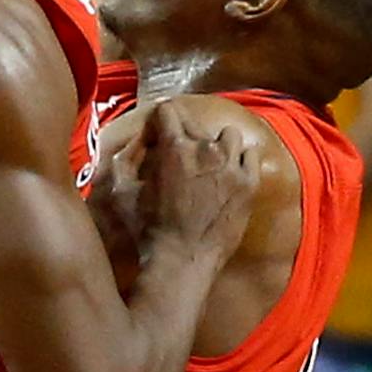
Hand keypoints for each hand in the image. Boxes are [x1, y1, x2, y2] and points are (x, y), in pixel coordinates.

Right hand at [136, 98, 258, 259]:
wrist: (182, 261)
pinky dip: (239, 159)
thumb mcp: (121, 191)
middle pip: (195, 121)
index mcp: (173, 148)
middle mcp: (206, 150)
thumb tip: (137, 139)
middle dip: (182, 132)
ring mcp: (231, 166)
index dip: (158, 121)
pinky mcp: (249, 184)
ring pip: (227, 134)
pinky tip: (228, 172)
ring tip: (207, 162)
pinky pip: (250, 154)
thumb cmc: (147, 229)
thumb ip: (125, 158)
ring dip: (215, 144)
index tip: (156, 135)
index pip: (167, 110)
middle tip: (176, 154)